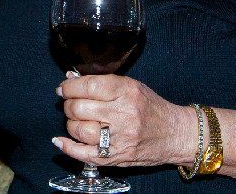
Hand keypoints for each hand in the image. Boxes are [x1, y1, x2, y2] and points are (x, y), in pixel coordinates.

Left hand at [52, 72, 193, 168]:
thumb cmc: (151, 107)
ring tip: (76, 120)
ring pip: (79, 130)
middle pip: (79, 108)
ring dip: (71, 124)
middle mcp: (122, 114)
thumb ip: (101, 82)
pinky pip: (84, 154)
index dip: (69, 87)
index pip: (87, 86)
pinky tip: (60, 140)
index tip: (63, 88)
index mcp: (126, 92)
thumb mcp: (131, 86)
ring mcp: (119, 138)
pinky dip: (68, 147)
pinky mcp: (116, 157)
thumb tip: (70, 78)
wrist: (174, 134)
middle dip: (68, 105)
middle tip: (70, 104)